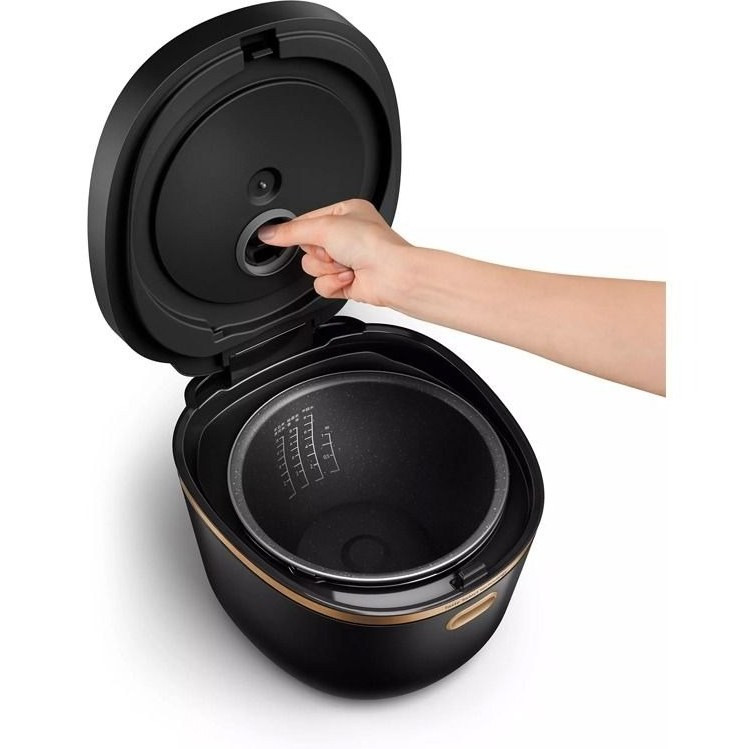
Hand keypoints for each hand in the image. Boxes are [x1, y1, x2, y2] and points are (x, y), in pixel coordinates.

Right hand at [257, 199, 412, 305]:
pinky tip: (349, 277)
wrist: (391, 274)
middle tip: (335, 250)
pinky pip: (321, 285)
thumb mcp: (324, 226)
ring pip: (312, 268)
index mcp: (345, 213)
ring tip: (346, 264)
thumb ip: (291, 231)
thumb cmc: (372, 244)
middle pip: (307, 247)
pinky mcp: (346, 282)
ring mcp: (347, 260)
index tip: (284, 234)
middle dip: (319, 252)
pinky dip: (333, 283)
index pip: (306, 221)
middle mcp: (347, 236)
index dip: (298, 231)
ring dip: (326, 269)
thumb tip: (268, 233)